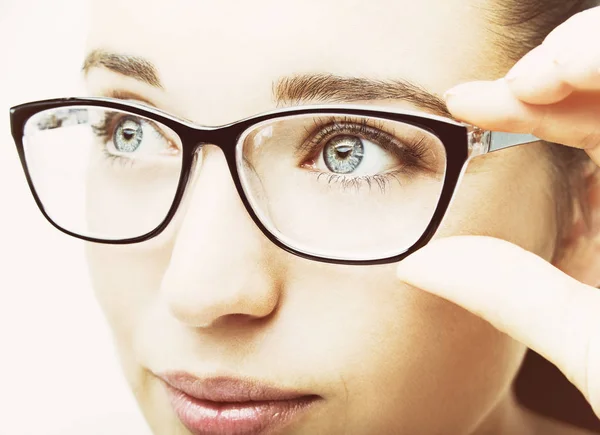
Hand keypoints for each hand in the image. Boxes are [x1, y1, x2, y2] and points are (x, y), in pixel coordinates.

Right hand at [395, 6, 599, 416]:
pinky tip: (525, 134)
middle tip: (488, 97)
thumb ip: (511, 296)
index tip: (505, 89)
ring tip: (493, 106)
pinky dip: (565, 130)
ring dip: (550, 101)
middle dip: (551, 77)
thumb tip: (423, 265)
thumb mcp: (598, 350)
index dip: (575, 59)